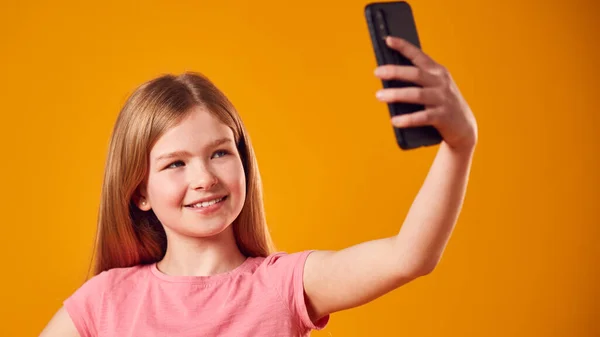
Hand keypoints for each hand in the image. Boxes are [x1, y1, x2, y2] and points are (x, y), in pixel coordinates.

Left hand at [374, 36, 477, 151]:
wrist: (464, 126)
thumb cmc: (441, 103)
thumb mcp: (434, 86)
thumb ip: (417, 80)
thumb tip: (388, 77)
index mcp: (437, 71)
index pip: (419, 55)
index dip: (404, 47)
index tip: (388, 40)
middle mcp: (441, 83)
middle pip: (415, 74)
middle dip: (395, 72)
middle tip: (377, 72)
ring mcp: (442, 99)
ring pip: (417, 94)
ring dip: (396, 94)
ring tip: (379, 95)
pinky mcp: (442, 117)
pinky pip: (422, 117)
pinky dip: (407, 119)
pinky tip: (395, 121)